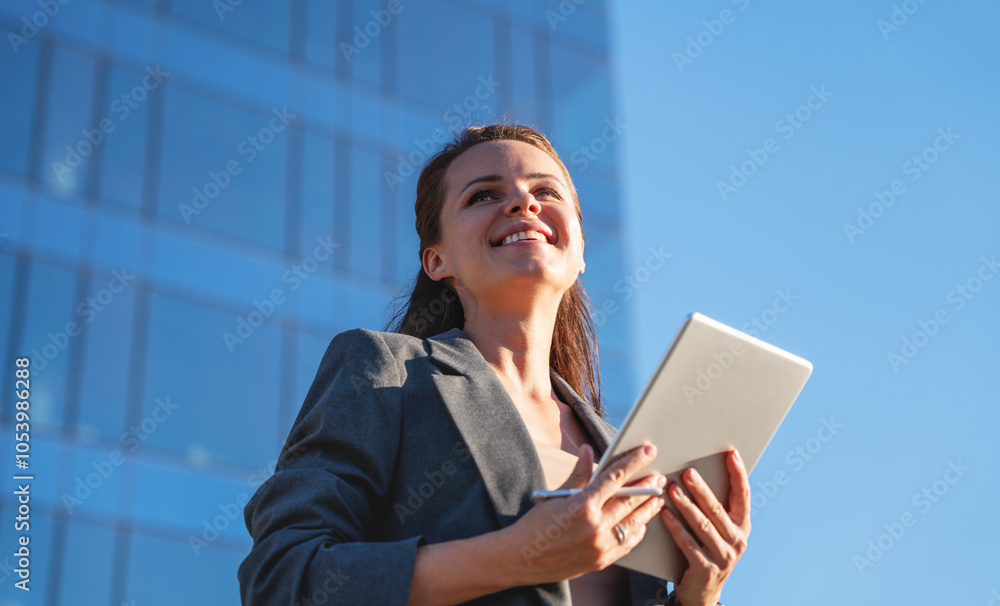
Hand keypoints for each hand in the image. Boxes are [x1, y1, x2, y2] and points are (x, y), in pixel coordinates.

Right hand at [505, 443, 667, 584]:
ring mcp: (600, 546)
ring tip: (657, 498)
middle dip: (647, 485)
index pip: (615, 477)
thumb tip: (589, 450)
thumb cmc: (535, 525)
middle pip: (629, 500)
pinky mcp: (601, 561)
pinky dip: (637, 532)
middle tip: (659, 476)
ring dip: (648, 508)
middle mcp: (594, 526)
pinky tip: (642, 523)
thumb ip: (579, 474)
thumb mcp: (556, 496)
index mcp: (582, 505)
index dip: (634, 461)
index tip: (648, 450)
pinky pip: (627, 544)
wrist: (521, 559)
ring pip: (633, 523)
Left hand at [661, 450, 750, 605]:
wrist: (703, 591)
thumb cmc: (706, 550)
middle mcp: (737, 540)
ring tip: (672, 489)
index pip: (743, 495)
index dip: (738, 473)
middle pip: (718, 509)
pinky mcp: (706, 568)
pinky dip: (675, 527)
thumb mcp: (717, 529)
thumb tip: (696, 472)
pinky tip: (664, 514)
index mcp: (742, 525)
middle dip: (702, 489)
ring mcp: (724, 556)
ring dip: (686, 505)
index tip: (730, 454)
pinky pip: (688, 543)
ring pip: (703, 525)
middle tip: (687, 472)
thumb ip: (713, 506)